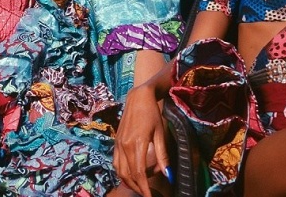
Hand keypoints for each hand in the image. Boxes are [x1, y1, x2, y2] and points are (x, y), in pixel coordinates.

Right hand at [113, 81, 170, 196]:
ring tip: (142, 186)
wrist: (137, 98)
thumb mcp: (160, 133)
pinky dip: (123, 173)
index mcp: (136, 144)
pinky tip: (133, 174)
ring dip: (130, 182)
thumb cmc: (152, 113)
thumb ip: (163, 155)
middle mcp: (124, 146)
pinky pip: (117, 163)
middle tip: (149, 193)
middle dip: (139, 188)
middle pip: (129, 175)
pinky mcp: (116, 142)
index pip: (139, 173)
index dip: (144, 188)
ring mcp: (118, 144)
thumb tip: (169, 175)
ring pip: (120, 171)